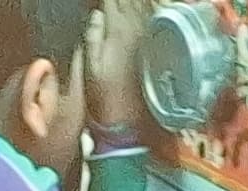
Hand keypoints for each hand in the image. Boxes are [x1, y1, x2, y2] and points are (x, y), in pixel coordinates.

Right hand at [83, 0, 146, 134]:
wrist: (128, 120)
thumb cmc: (105, 97)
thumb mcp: (90, 67)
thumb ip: (93, 36)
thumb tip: (97, 14)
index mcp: (117, 30)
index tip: (104, 0)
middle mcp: (136, 29)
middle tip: (115, 1)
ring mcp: (149, 37)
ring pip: (144, 4)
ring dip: (136, 1)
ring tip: (125, 2)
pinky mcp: (156, 47)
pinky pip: (157, 18)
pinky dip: (153, 7)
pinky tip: (148, 5)